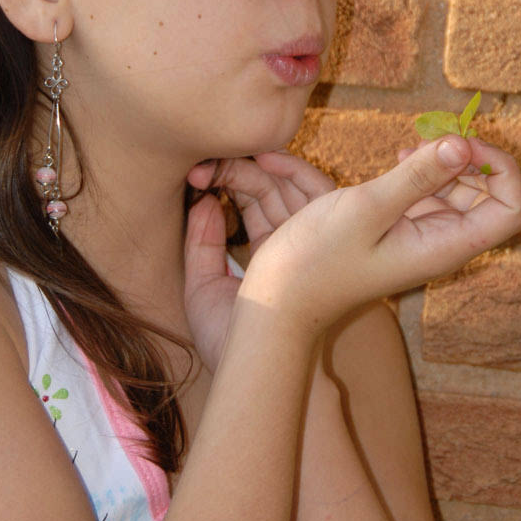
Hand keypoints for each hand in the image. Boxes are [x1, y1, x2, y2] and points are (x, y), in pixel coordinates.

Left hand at [182, 152, 334, 371]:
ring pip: (288, 185)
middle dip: (237, 168)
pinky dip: (291, 168)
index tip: (197, 172)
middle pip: (268, 189)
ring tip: (225, 156)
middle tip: (206, 163)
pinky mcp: (323, 232)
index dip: (227, 181)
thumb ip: (201, 244)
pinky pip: (315, 189)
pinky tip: (262, 159)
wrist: (261, 365)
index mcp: (264, 257)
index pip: (250, 204)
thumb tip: (205, 202)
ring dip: (258, 164)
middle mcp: (289, 244)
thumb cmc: (230, 338)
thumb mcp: (202, 286)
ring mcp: (307, 237)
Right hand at [239, 134, 520, 332]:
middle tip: (432, 134)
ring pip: (461, 189)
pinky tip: (397, 156)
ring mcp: (423, 236)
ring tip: (410, 145)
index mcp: (447, 245)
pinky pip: (431, 193)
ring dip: (445, 161)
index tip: (459, 143)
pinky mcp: (402, 228)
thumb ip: (415, 176)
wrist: (281, 299)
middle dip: (471, 158)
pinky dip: (423, 170)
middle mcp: (443, 242)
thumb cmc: (317, 261)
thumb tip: (460, 144)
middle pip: (491, 194)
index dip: (500, 168)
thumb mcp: (366, 209)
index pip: (513, 208)